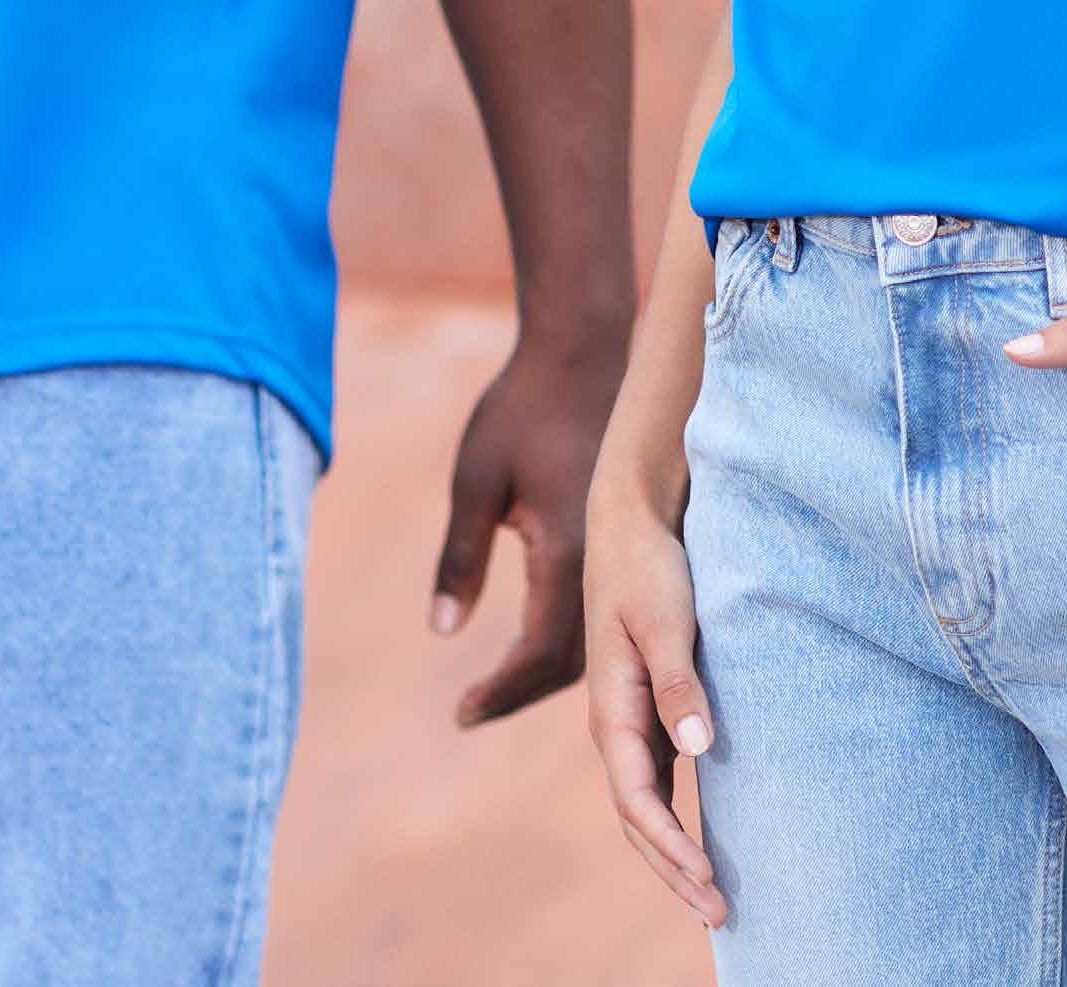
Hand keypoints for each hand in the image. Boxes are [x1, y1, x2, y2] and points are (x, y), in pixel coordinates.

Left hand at [430, 326, 625, 725]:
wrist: (581, 351)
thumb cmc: (521, 409)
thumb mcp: (476, 481)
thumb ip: (460, 558)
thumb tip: (444, 631)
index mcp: (568, 553)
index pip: (540, 654)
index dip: (503, 692)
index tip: (461, 714)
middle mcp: (604, 561)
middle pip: (574, 662)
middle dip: (524, 691)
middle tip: (475, 709)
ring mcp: (619, 546)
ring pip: (597, 638)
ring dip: (551, 668)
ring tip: (506, 684)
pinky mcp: (623, 529)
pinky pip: (606, 607)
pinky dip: (574, 635)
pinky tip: (545, 633)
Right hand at [582, 483, 726, 928]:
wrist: (630, 518)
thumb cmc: (648, 564)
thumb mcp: (664, 618)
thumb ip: (678, 682)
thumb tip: (699, 749)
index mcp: (610, 707)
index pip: (638, 799)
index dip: (672, 847)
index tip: (709, 883)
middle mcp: (614, 721)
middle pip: (638, 815)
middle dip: (674, 867)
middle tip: (721, 914)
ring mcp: (629, 715)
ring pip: (647, 801)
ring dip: (675, 849)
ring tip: (714, 894)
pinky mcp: (649, 703)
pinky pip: (659, 776)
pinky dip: (678, 815)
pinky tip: (707, 834)